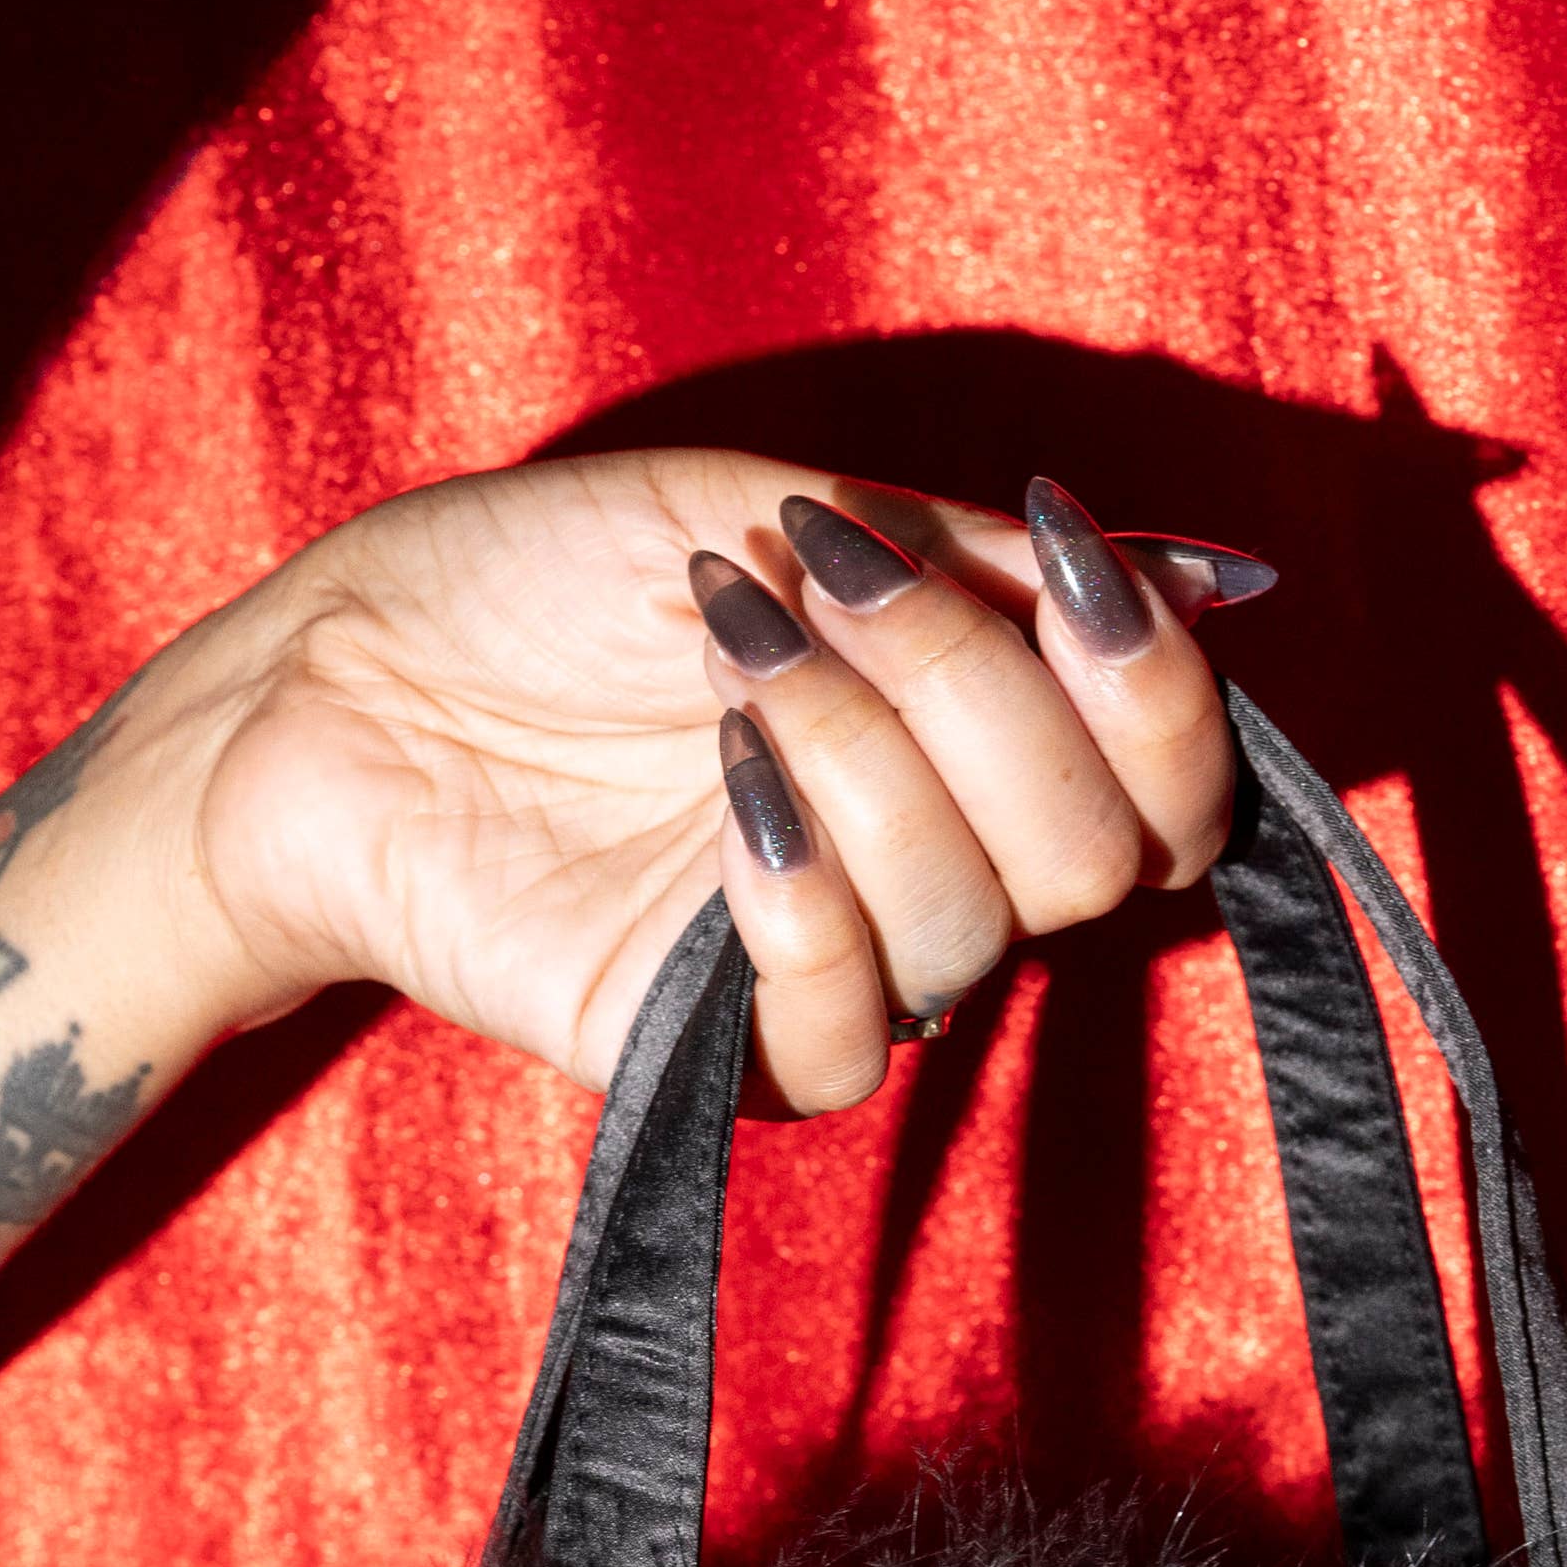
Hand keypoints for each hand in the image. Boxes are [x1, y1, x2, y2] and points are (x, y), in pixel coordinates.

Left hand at [173, 451, 1269, 1112]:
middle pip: (1096, 856)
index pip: (1174, 790)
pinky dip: (804, 903)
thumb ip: (996, 565)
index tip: (1052, 547)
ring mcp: (832, 968)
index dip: (1156, 686)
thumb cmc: (547, 578)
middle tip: (830, 580)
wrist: (340, 673)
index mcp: (977, 751)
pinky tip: (722, 796)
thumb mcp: (791, 513)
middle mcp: (933, 875)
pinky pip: (846, 1035)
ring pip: (974, 925)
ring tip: (728, 652)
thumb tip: (1226, 580)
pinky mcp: (717, 1053)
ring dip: (862, 753)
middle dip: (981, 692)